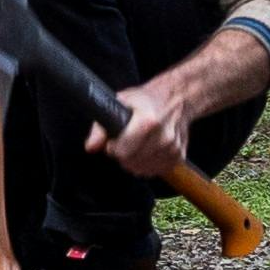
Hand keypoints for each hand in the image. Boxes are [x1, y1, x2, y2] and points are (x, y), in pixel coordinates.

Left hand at [90, 72, 195, 188]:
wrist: (178, 98)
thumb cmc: (147, 99)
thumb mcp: (120, 103)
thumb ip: (101, 127)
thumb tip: (91, 147)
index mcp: (148, 121)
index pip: (122, 152)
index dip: (113, 148)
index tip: (114, 141)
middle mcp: (163, 136)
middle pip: (131, 163)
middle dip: (123, 155)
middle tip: (125, 142)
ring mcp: (172, 148)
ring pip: (142, 170)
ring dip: (135, 161)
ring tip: (137, 144)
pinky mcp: (178, 156)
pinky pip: (155, 171)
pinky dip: (147, 165)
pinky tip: (148, 150)